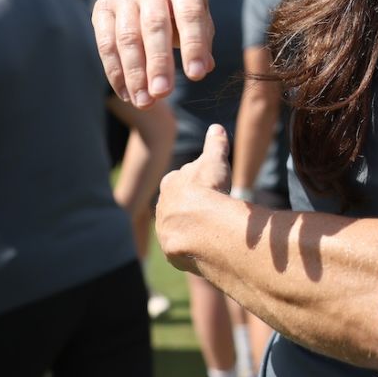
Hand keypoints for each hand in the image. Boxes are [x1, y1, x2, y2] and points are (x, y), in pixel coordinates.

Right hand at [92, 0, 214, 107]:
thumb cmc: (179, 2)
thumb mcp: (198, 10)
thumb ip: (203, 37)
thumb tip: (204, 68)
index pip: (189, 14)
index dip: (194, 45)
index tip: (196, 75)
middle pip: (154, 26)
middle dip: (158, 62)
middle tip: (163, 93)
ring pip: (126, 37)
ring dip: (135, 73)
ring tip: (145, 101)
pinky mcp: (102, 9)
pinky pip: (106, 44)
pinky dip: (116, 73)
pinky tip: (128, 94)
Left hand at [156, 125, 233, 273]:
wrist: (200, 226)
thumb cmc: (208, 189)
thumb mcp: (215, 160)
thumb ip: (215, 144)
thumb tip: (215, 127)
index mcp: (170, 183)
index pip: (181, 179)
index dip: (195, 180)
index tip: (206, 184)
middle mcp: (162, 205)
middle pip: (176, 202)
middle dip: (189, 204)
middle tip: (208, 207)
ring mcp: (164, 229)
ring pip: (177, 224)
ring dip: (190, 225)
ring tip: (209, 228)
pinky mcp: (169, 249)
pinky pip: (181, 245)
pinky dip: (192, 244)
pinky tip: (205, 243)